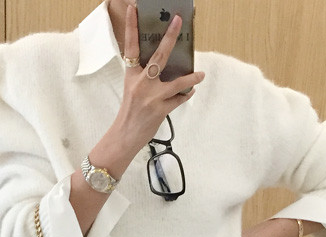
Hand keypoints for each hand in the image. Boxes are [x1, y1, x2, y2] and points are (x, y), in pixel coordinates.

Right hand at [113, 6, 204, 152]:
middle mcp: (141, 83)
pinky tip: (191, 92)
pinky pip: (179, 100)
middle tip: (178, 21)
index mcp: (131, 75)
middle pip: (159, 56)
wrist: (125, 136)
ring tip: (200, 75)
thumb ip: (144, 75)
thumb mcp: (132, 89)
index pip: (131, 46)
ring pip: (177, 83)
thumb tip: (162, 65)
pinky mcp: (160, 110)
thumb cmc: (129, 112)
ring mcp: (152, 97)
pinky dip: (186, 95)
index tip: (134, 9)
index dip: (132, 26)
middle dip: (170, 37)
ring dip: (191, 79)